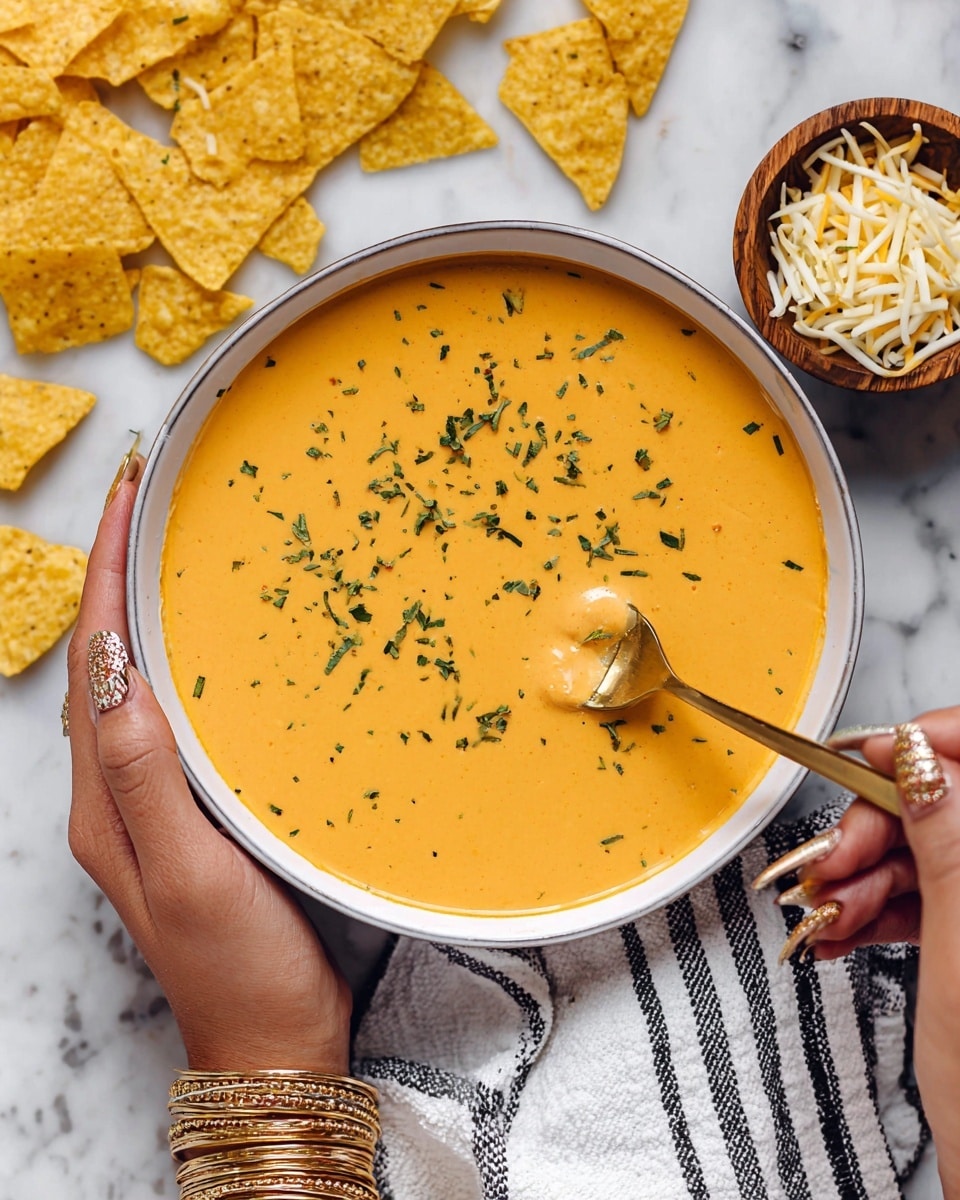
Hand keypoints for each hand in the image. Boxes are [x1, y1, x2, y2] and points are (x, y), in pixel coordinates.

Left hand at [66, 462, 351, 1072]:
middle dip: (113, 575)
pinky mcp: (188, 815)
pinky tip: (203, 646)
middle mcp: (115, 797)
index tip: (128, 500)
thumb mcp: (192, 873)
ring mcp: (150, 806)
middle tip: (145, 502)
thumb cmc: (239, 966)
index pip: (93, 664)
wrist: (271, 1038)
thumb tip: (117, 673)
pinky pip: (166, 718)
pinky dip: (171, 663)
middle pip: (99, 664)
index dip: (106, 576)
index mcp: (105, 804)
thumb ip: (149, 777)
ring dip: (138, 611)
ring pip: (129, 686)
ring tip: (166, 550)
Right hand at [772, 708, 959, 1197]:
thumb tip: (916, 756)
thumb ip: (946, 838)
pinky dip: (876, 907)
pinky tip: (843, 924)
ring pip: (927, 853)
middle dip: (877, 826)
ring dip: (865, 874)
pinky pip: (923, 897)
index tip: (874, 755)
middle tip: (833, 858)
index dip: (929, 743)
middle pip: (946, 805)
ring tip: (829, 906)